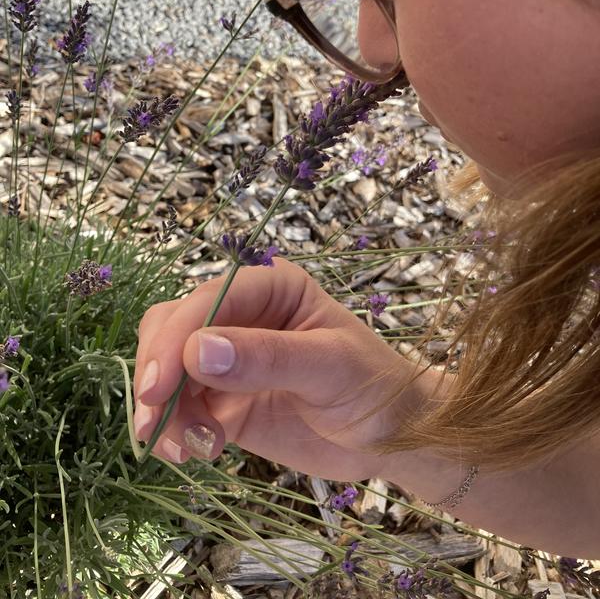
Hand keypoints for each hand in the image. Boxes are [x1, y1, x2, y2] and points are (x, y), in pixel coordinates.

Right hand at [133, 258, 424, 480]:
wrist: (390, 437)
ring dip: (162, 409)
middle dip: (157, 372)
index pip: (206, 301)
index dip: (175, 339)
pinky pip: (178, 407)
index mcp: (270, 286)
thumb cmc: (374, 387)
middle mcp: (242, 314)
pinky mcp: (222, 398)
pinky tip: (196, 452)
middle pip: (171, 327)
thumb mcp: (329, 367)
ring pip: (166, 368)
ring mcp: (228, 357)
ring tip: (187, 449)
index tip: (159, 388)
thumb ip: (268, 357)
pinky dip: (174, 430)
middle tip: (154, 420)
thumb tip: (197, 351)